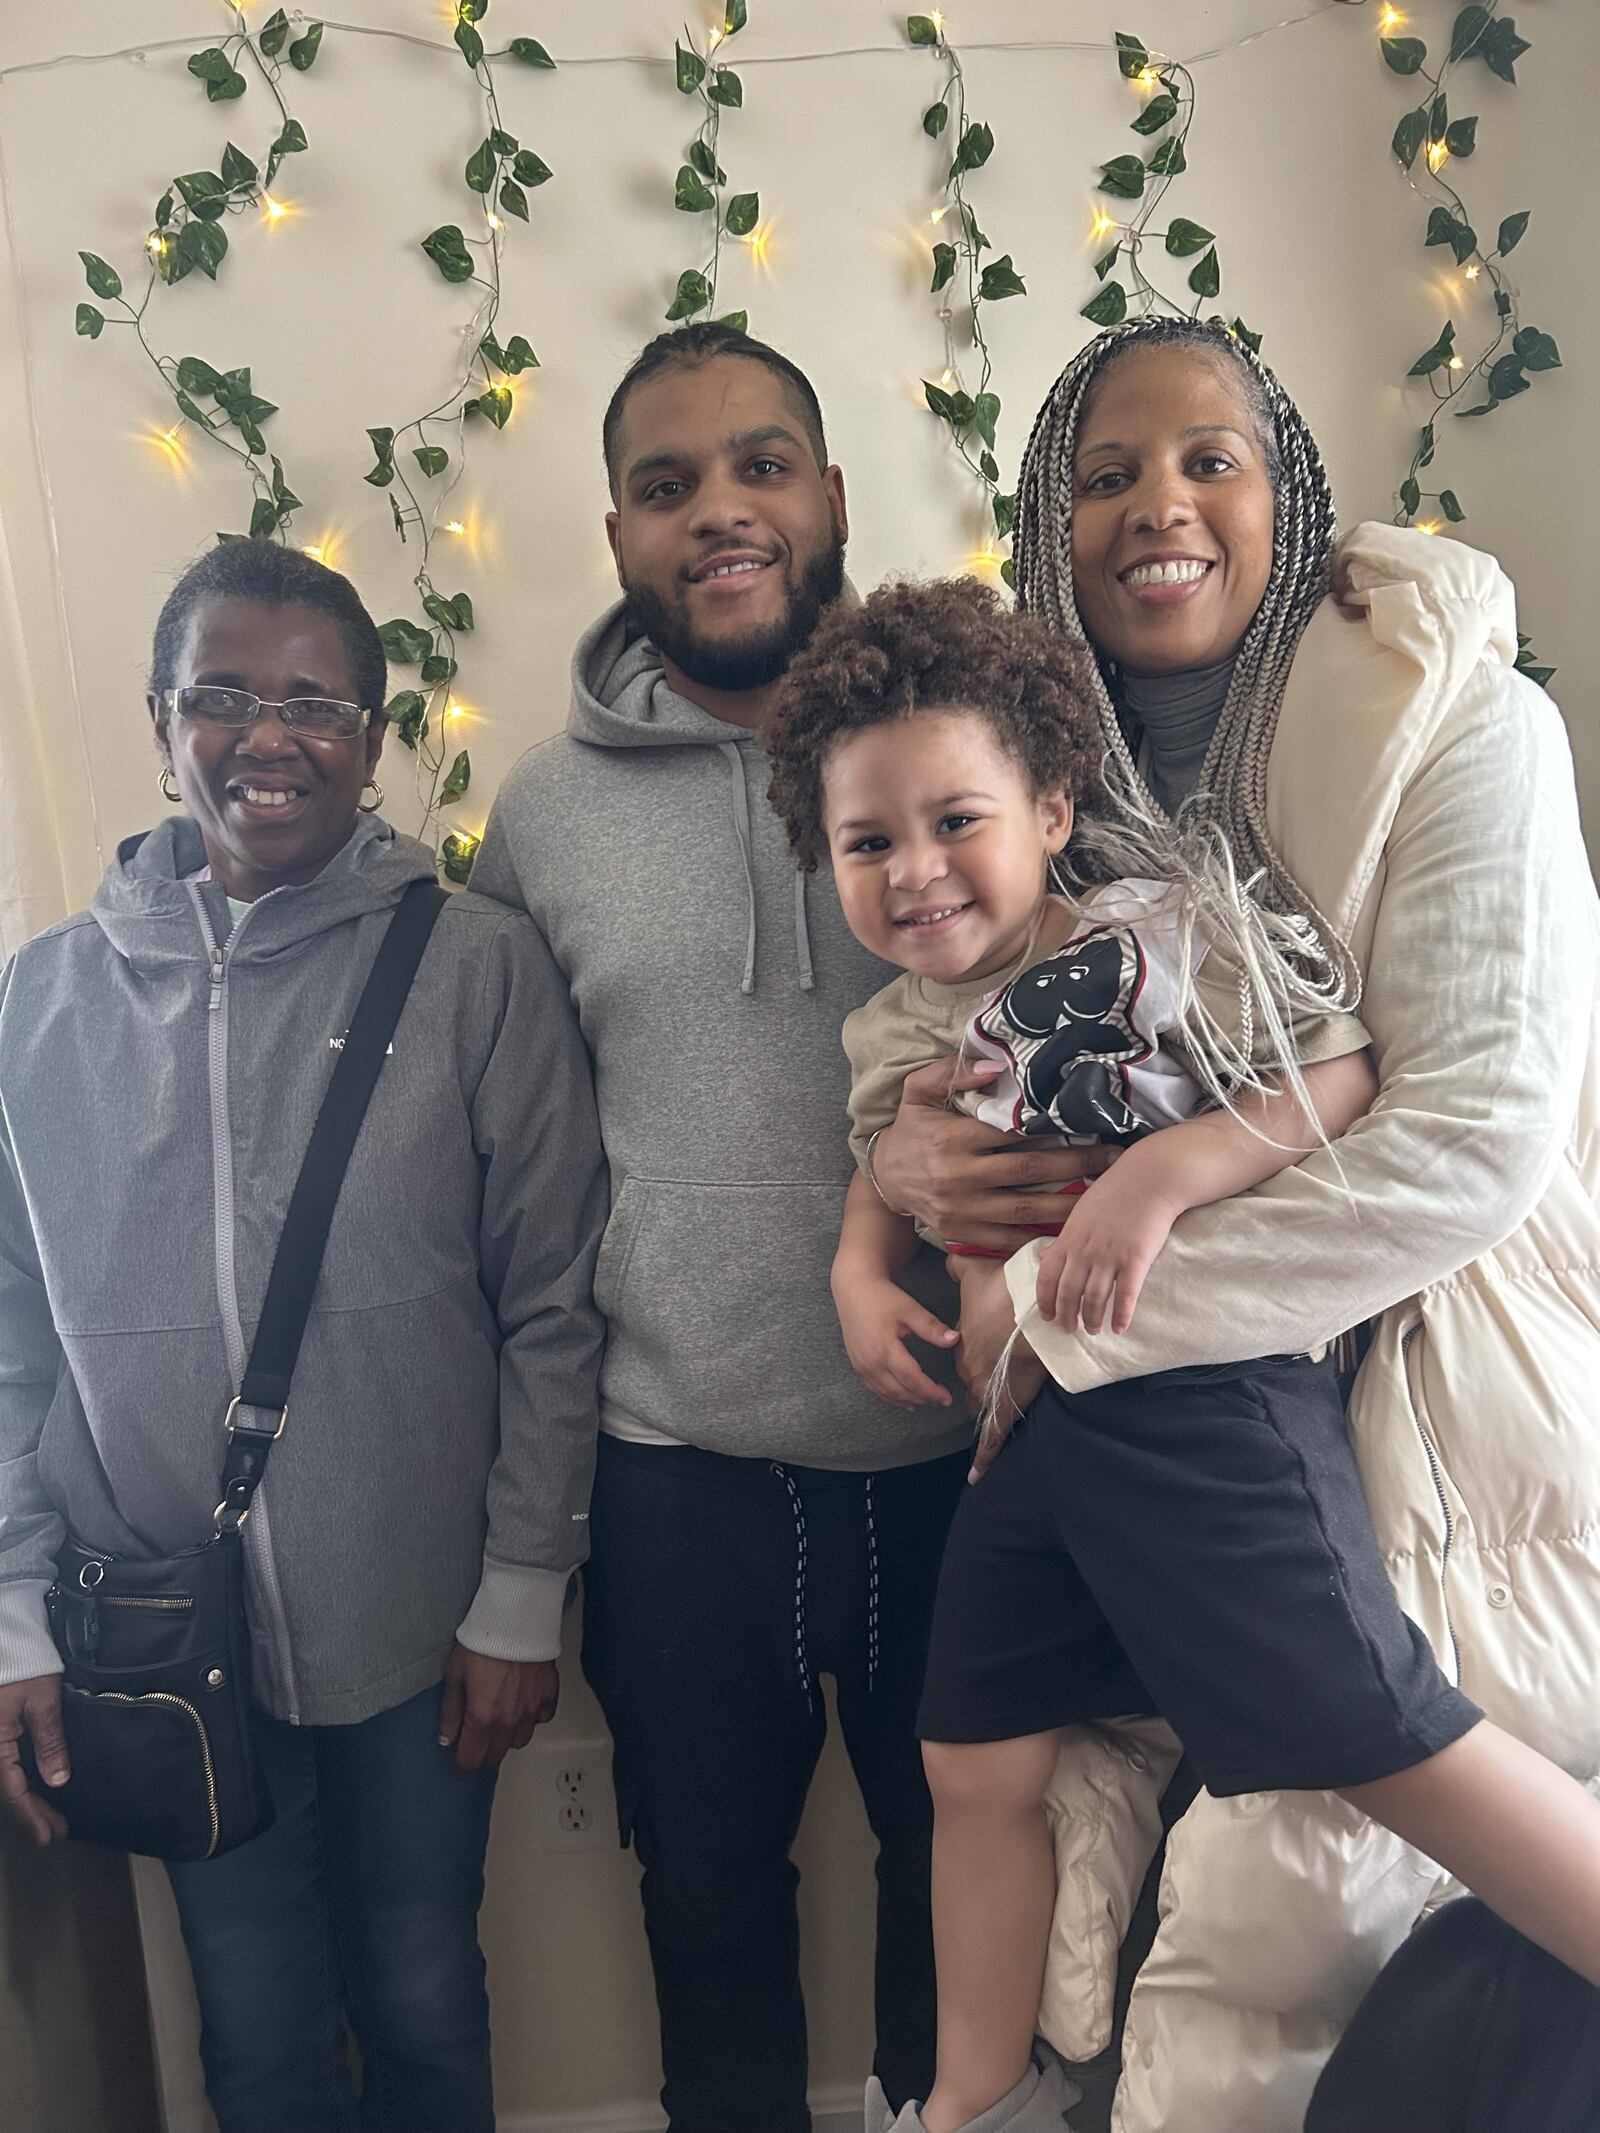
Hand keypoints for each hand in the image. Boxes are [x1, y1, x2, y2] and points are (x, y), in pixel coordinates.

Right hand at [0, 1675, 69, 1845]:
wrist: (6, 1638)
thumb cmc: (23, 1664)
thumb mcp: (43, 1701)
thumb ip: (49, 1742)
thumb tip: (57, 1780)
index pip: (12, 1791)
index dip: (31, 1816)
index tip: (48, 1836)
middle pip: (7, 1790)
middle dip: (30, 1813)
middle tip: (54, 1832)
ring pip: (5, 1780)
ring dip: (25, 1800)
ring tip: (49, 1817)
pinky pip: (5, 1765)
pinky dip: (19, 1781)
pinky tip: (35, 1788)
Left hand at [439, 1647, 558, 1774]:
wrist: (516, 1619)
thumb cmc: (482, 1642)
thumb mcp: (455, 1675)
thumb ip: (450, 1711)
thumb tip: (446, 1739)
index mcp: (482, 1717)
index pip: (472, 1759)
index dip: (463, 1767)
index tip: (459, 1766)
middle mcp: (509, 1720)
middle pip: (496, 1755)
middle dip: (484, 1755)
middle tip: (477, 1743)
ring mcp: (531, 1709)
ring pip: (520, 1741)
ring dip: (508, 1738)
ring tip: (500, 1723)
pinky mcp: (549, 1694)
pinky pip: (542, 1718)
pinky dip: (532, 1718)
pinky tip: (523, 1706)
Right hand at [833, 1268, 957, 1409]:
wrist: (854, 1288)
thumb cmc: (882, 1297)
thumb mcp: (909, 1309)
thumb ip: (931, 1327)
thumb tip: (955, 1340)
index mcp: (885, 1349)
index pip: (912, 1379)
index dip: (930, 1391)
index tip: (946, 1397)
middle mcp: (870, 1362)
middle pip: (900, 1391)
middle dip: (922, 1399)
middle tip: (941, 1401)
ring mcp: (861, 1366)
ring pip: (886, 1393)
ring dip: (907, 1401)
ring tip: (926, 1402)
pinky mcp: (857, 1365)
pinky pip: (874, 1389)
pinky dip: (890, 1397)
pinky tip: (903, 1399)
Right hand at [872, 1056, 1119, 1253]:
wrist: (883, 1179)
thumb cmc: (910, 1130)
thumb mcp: (918, 1092)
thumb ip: (951, 1072)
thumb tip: (992, 1065)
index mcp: (955, 1139)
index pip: (1014, 1133)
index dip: (1055, 1131)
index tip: (1091, 1127)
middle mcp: (961, 1176)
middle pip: (1031, 1170)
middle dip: (1077, 1165)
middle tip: (1114, 1159)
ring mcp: (963, 1209)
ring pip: (1026, 1208)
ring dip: (1068, 1204)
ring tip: (1103, 1197)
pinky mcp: (962, 1232)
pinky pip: (1007, 1237)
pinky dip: (1038, 1236)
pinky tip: (1068, 1230)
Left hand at [948, 1256, 1044, 1479]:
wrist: (1032, 1307)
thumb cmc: (1004, 1289)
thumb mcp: (973, 1272)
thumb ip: (958, 1265)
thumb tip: (949, 1252)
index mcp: (964, 1345)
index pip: (962, 1362)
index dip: (970, 1359)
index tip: (978, 1354)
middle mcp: (973, 1371)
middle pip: (973, 1387)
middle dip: (979, 1386)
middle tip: (993, 1383)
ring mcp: (991, 1388)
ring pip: (985, 1410)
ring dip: (987, 1415)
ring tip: (982, 1442)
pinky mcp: (1011, 1401)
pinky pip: (995, 1434)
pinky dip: (986, 1453)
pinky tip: (977, 1474)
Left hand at [1035, 1163, 1183, 1333]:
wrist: (1150, 1179)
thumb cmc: (1116, 1192)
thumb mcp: (1081, 1212)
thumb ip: (1066, 1237)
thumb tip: (1048, 1254)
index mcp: (1069, 1238)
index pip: (1047, 1276)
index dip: (1045, 1300)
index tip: (1047, 1316)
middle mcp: (1084, 1250)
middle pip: (1068, 1293)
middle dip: (1066, 1315)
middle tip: (1069, 1330)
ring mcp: (1109, 1256)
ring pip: (1094, 1298)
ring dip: (1091, 1319)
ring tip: (1093, 1330)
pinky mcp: (1135, 1260)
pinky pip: (1125, 1295)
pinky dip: (1121, 1315)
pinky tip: (1120, 1327)